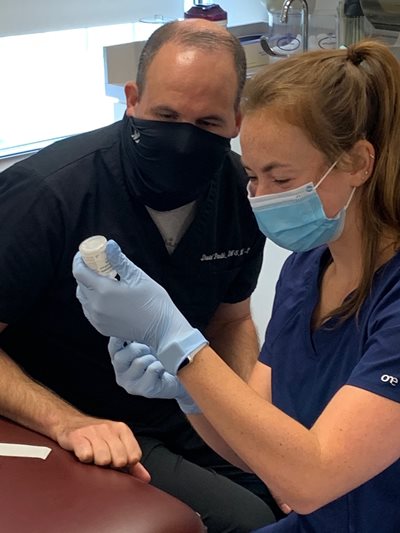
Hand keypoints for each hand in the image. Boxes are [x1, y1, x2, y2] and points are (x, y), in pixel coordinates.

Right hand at [55, 414, 150, 481]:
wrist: (69, 422)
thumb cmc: (96, 437)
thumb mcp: (117, 445)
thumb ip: (133, 463)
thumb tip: (146, 478)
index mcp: (122, 429)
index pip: (134, 456)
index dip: (125, 464)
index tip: (116, 462)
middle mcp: (109, 428)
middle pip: (120, 460)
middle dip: (111, 465)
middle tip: (103, 460)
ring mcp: (93, 431)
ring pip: (103, 459)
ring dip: (96, 463)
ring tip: (92, 457)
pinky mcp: (77, 436)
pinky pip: (86, 456)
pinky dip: (84, 460)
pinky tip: (82, 454)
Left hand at [73, 240, 207, 373]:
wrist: (161, 329)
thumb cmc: (153, 301)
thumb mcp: (137, 276)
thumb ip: (119, 260)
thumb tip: (110, 245)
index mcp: (103, 291)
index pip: (79, 271)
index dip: (80, 259)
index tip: (87, 252)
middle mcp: (96, 306)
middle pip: (80, 283)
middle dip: (86, 271)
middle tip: (99, 263)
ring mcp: (97, 319)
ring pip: (83, 297)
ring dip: (88, 285)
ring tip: (105, 279)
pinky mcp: (101, 327)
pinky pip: (88, 309)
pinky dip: (92, 299)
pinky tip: (107, 295)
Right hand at [109, 338, 200, 414]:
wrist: (179, 378)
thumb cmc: (162, 357)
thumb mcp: (148, 344)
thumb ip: (139, 335)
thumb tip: (137, 319)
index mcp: (119, 362)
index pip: (113, 347)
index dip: (120, 337)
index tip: (132, 333)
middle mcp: (121, 376)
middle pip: (120, 357)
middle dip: (138, 349)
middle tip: (149, 350)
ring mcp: (132, 385)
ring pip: (139, 362)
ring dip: (152, 358)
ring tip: (157, 362)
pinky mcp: (145, 390)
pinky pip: (152, 370)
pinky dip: (160, 366)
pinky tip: (163, 370)